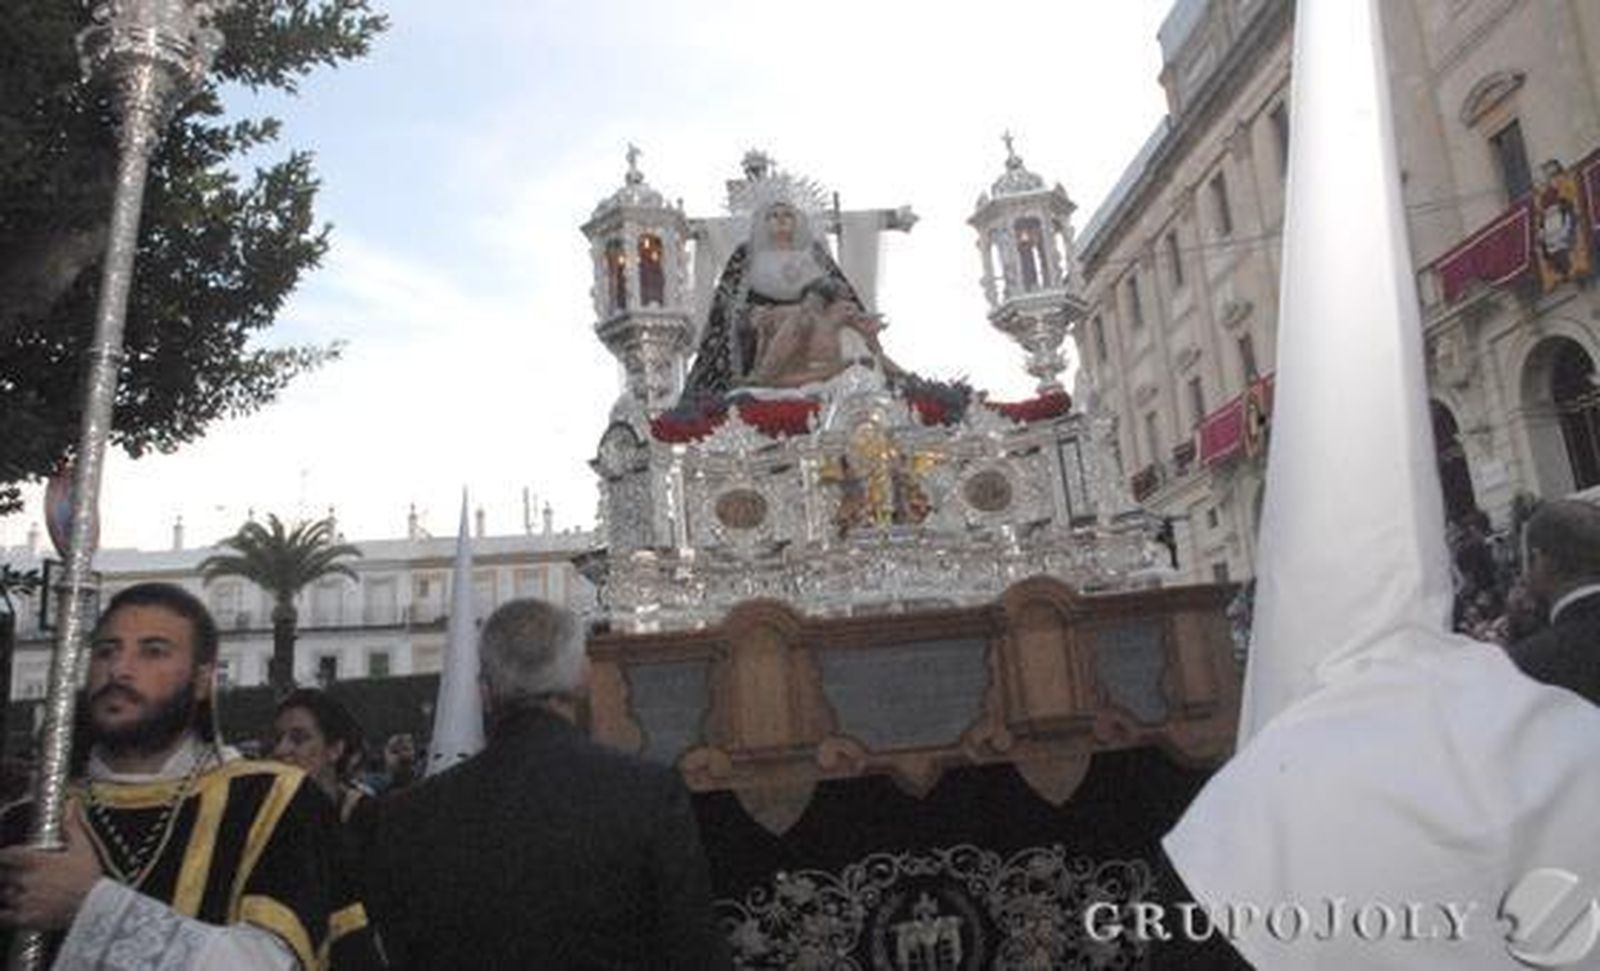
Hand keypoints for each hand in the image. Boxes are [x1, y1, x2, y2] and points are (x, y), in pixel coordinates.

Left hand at [0, 801, 102, 929]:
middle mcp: (25, 880)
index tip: (6, 857)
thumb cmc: (89, 877)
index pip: (8, 855)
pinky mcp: (25, 918)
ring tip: (17, 892)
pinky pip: (4, 917)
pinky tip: (9, 912)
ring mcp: (23, 900)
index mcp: (37, 861)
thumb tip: (71, 802)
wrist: (95, 907)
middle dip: (6, 875)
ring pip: (4, 895)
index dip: (4, 855)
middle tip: (13, 875)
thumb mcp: (84, 848)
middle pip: (3, 876)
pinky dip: (5, 914)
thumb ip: (72, 826)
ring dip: (8, 893)